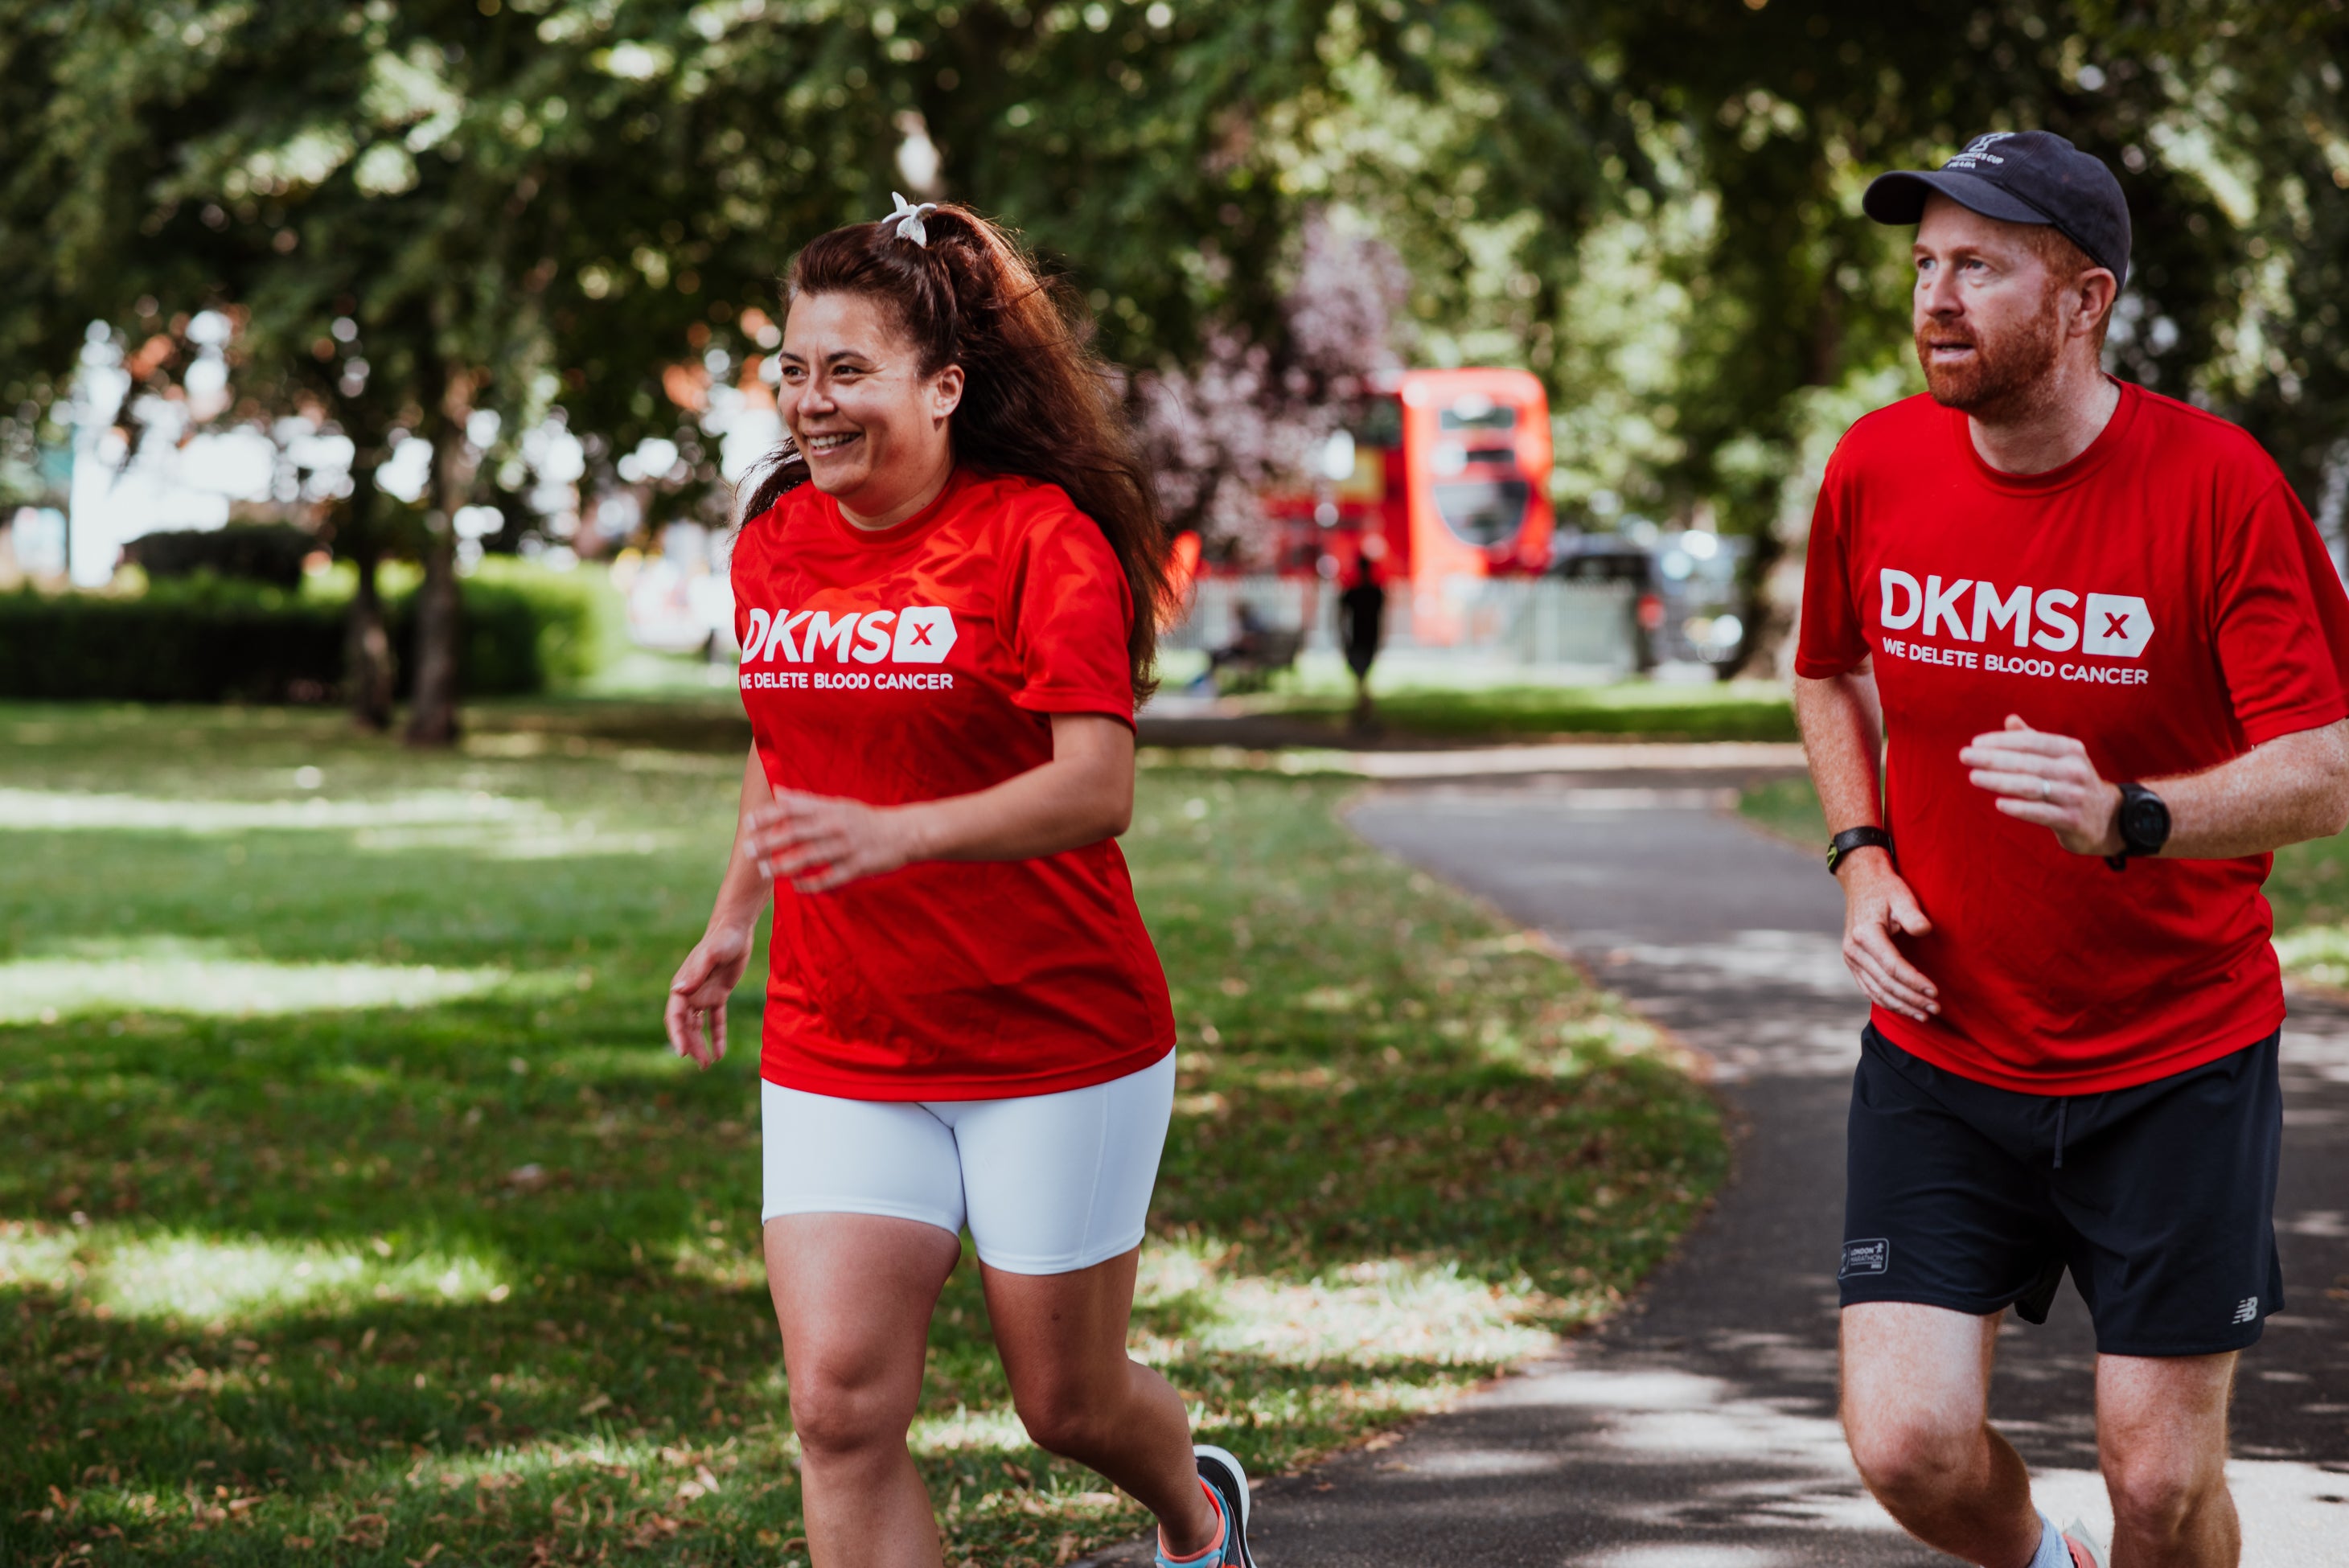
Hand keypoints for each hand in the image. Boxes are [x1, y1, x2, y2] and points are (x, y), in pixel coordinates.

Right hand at [666, 925, 753, 1068]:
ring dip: (701, 1044)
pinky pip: (716, 1020)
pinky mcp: (718, 995)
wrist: (735, 929)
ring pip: (698, 1026)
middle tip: (701, 1064)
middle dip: (691, 1046)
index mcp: (682, 986)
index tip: (682, 1053)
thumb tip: (678, 990)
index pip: (675, 1017)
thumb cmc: (721, 939)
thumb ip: (696, 970)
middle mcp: (689, 993)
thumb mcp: (711, 954)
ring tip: (707, 1064)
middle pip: (686, 1026)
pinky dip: (717, 1036)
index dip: (677, 1035)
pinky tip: (720, 1054)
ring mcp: (703, 995)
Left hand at [742, 790, 926, 893]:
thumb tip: (778, 792)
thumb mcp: (838, 804)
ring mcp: (846, 847)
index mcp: (830, 809)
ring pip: (810, 857)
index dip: (769, 815)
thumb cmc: (864, 819)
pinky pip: (829, 878)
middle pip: (796, 833)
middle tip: (747, 850)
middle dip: (769, 842)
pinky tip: (795, 887)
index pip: (793, 809)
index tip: (748, 822)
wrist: (903, 832)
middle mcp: (835, 825)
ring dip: (784, 865)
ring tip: (765, 871)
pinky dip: (811, 883)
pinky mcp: (857, 867)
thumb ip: (807, 801)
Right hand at [1838, 852, 1939, 1021]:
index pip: (1893, 967)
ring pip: (1876, 991)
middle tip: (1936, 1008)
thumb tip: (1926, 931)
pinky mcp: (1853, 963)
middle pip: (1885, 984)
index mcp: (1865, 934)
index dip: (1915, 982)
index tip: (1935, 991)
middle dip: (1912, 998)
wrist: (1862, 882)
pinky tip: (1905, 1007)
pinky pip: (1869, 989)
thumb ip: (1913, 915)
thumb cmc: (1886, 889)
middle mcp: (1853, 950)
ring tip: (1924, 1014)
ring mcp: (1851, 958)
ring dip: (1901, 1005)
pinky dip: (1887, 1001)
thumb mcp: (1902, 896)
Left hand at [1960, 714, 2121, 854]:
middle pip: (2027, 762)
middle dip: (1993, 759)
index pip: (2031, 741)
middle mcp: (2075, 770)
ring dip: (1999, 781)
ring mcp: (2075, 796)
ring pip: (2031, 786)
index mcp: (2070, 750)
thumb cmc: (2072, 781)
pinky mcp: (2072, 820)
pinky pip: (2041, 813)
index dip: (2002, 741)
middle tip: (1965, 757)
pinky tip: (1999, 803)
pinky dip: (2019, 807)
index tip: (1975, 743)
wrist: (2108, 818)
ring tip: (1974, 776)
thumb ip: (2035, 740)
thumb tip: (2010, 719)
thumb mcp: (2060, 757)